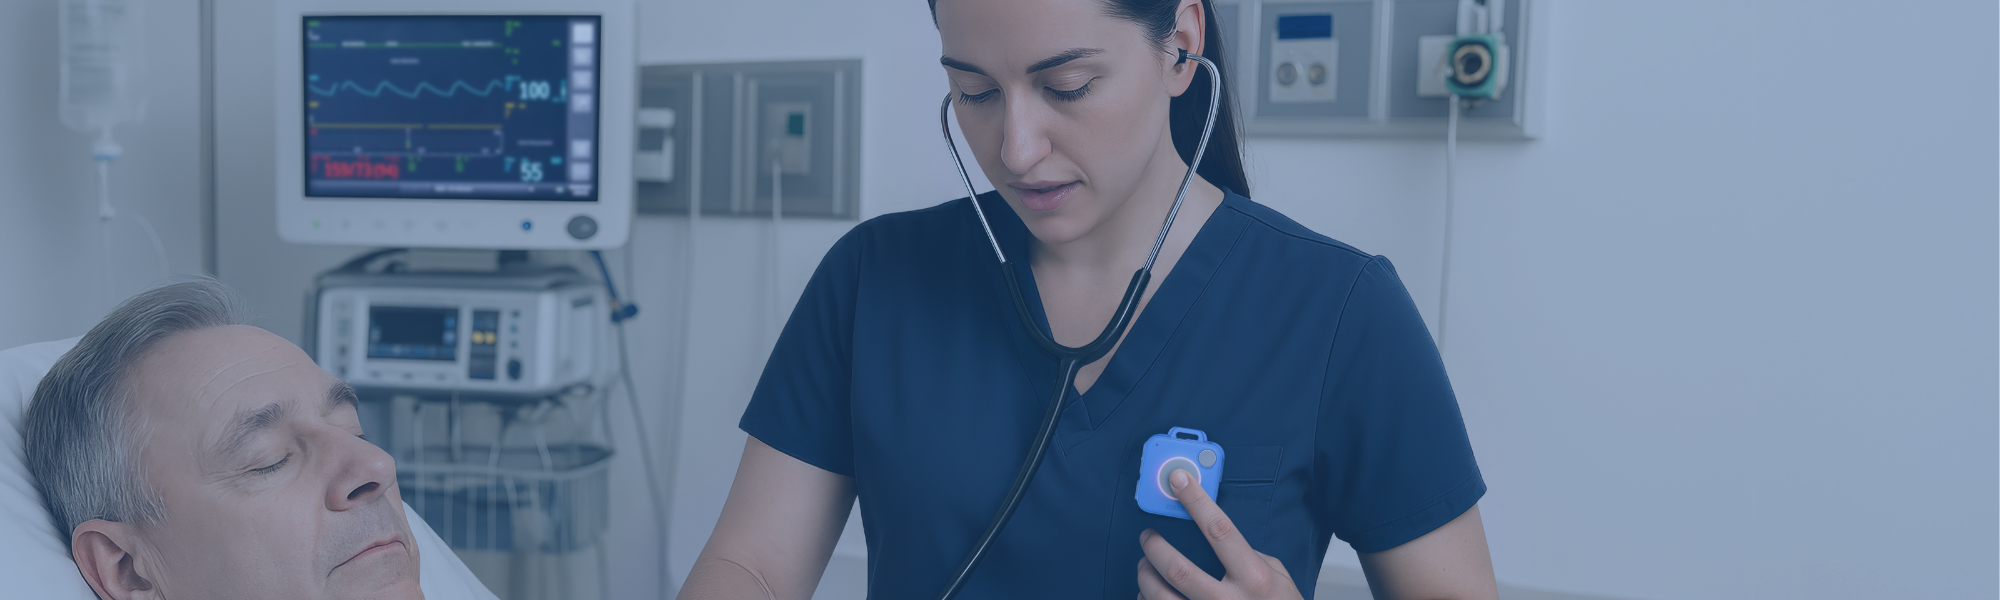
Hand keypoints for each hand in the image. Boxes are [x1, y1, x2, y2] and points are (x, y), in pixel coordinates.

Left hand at [1136, 469, 1303, 599]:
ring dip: (1145, 577)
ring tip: (1145, 566)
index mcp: (1253, 578)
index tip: (1178, 480)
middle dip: (1155, 547)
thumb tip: (1216, 536)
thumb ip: (1249, 555)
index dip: (1196, 501)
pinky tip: (1150, 593)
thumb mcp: (1278, 576)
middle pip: (1178, 569)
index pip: (1219, 530)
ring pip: (1161, 597)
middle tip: (1148, 536)